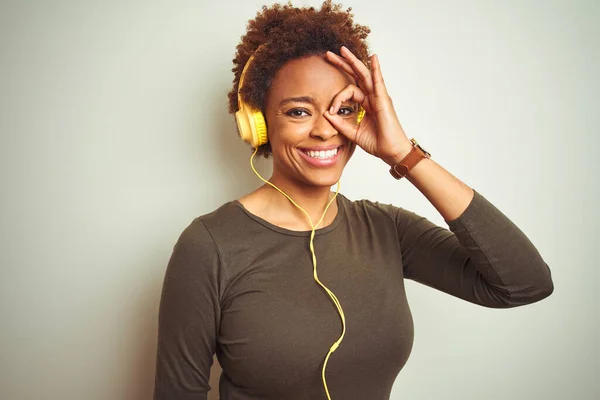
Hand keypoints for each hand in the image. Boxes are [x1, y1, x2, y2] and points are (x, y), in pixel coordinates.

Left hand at [324, 46, 411, 165]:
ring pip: (364, 74)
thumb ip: (340, 123)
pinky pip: (379, 82)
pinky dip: (376, 69)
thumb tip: (326, 114)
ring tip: (343, 50)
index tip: (330, 110)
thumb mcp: (352, 132)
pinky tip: (373, 58)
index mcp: (366, 104)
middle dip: (343, 64)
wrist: (390, 152)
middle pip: (356, 76)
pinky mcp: (384, 100)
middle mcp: (372, 97)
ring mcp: (378, 97)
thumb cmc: (377, 143)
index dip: (336, 99)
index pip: (348, 91)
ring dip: (353, 61)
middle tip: (329, 54)